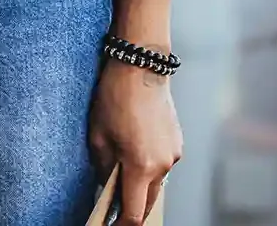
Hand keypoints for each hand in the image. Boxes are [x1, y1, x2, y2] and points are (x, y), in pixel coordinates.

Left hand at [88, 60, 182, 225]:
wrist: (142, 66)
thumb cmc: (116, 97)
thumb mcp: (98, 134)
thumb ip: (103, 167)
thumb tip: (106, 184)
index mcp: (141, 166)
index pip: (134, 212)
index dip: (121, 224)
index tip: (111, 225)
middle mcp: (163, 165)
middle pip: (147, 201)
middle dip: (131, 208)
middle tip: (113, 207)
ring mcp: (174, 155)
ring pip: (156, 183)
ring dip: (140, 185)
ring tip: (121, 172)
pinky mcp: (178, 143)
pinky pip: (162, 165)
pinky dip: (149, 167)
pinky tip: (134, 152)